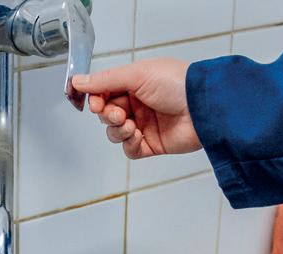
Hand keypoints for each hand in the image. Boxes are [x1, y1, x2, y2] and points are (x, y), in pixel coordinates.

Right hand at [72, 58, 201, 159]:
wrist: (203, 108)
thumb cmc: (178, 84)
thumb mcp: (137, 74)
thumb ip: (105, 80)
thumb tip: (79, 81)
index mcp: (134, 84)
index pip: (104, 93)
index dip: (97, 100)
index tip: (96, 103)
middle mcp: (138, 104)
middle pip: (107, 115)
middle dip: (109, 116)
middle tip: (119, 114)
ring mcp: (145, 125)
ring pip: (116, 134)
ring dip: (118, 131)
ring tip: (131, 126)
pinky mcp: (152, 144)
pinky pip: (130, 150)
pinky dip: (130, 145)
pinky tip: (138, 137)